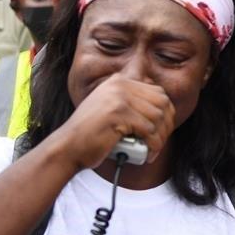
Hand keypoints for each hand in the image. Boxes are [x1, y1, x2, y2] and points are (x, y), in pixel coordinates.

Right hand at [50, 74, 174, 168]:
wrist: (67, 147)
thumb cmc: (92, 134)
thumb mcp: (112, 109)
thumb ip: (133, 103)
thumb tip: (166, 110)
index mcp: (119, 81)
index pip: (158, 93)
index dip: (166, 113)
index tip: (164, 129)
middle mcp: (120, 85)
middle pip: (162, 103)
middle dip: (166, 125)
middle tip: (161, 142)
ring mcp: (118, 97)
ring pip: (157, 117)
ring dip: (160, 138)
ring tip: (153, 150)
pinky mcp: (118, 113)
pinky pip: (149, 129)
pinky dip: (153, 144)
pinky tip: (149, 153)